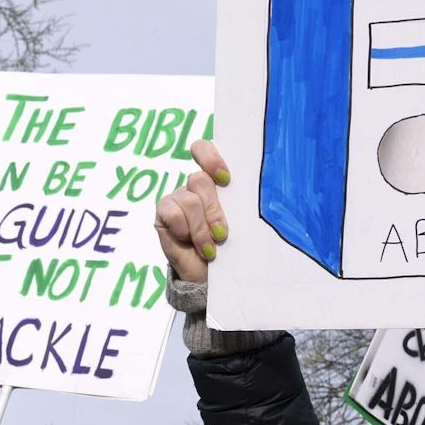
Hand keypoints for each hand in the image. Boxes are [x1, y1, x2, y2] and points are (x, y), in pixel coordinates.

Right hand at [154, 139, 230, 282]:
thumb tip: (260, 197)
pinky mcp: (164, 212)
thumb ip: (242, 205)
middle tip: (222, 234)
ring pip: (189, 200)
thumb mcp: (241, 223)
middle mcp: (194, 184)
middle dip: (213, 210)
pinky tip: (188, 241)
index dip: (211, 158)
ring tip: (210, 248)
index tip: (226, 179)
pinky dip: (184, 229)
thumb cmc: (231, 246)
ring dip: (201, 228)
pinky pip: (171, 212)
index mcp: (216, 180)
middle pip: (200, 179)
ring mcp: (177, 197)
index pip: (204, 150)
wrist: (209, 274)